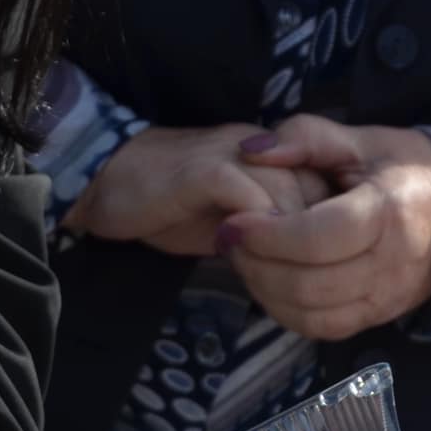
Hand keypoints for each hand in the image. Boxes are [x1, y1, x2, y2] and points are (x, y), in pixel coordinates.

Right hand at [67, 124, 332, 256]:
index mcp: (271, 157)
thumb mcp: (227, 220)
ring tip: (270, 276)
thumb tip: (302, 265)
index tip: (311, 272)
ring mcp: (234, 156)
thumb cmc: (163, 205)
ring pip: (291, 194)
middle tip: (294, 282)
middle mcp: (261, 148)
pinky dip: (257, 235)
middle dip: (313, 243)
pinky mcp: (206, 171)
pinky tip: (243, 259)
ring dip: (287, 244)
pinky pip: (252, 202)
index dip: (325, 234)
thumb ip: (265, 229)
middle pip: (318, 191)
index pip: (325, 189)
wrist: (104, 180)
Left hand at [219, 116, 430, 340]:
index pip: (318, 237)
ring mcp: (387, 298)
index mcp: (389, 212)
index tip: (234, 222)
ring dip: (264, 291)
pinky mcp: (379, 317)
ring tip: (246, 260)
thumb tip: (251, 153)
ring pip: (310, 313)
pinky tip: (269, 283)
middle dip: (257, 264)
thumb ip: (305, 138)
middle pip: (308, 283)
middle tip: (231, 241)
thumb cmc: (406, 168)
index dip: (267, 235)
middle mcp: (391, 264)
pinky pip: (322, 329)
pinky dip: (286, 312)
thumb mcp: (362, 139)